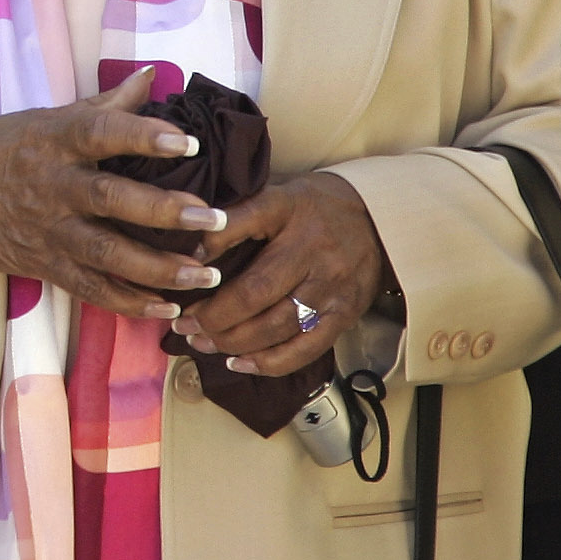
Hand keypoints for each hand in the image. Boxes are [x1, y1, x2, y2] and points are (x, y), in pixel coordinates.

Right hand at [0, 69, 226, 320]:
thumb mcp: (42, 119)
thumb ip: (103, 105)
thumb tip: (151, 75)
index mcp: (51, 141)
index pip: (98, 132)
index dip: (142, 136)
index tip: (187, 142)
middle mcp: (51, 186)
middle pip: (111, 198)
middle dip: (165, 212)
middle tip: (215, 219)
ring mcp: (47, 230)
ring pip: (107, 253)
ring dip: (159, 268)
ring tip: (207, 275)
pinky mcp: (44, 265)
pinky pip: (90, 289)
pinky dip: (128, 303)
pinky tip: (167, 307)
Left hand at [173, 171, 387, 378]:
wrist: (379, 220)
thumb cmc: (313, 208)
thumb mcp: (275, 196)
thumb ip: (235, 218)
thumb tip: (191, 248)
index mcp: (289, 212)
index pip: (241, 225)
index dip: (208, 248)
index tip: (181, 270)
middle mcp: (312, 252)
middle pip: (255, 293)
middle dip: (213, 315)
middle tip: (183, 324)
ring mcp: (332, 288)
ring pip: (277, 326)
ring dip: (233, 341)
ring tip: (202, 343)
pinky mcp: (345, 315)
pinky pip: (306, 348)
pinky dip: (270, 361)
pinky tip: (240, 363)